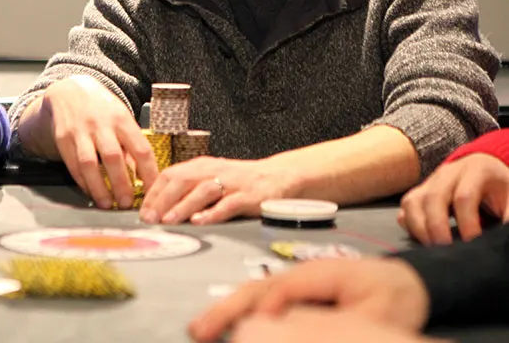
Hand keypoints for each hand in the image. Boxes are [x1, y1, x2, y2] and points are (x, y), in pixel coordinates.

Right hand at [33, 75, 157, 208]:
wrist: (70, 90)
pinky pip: (73, 165)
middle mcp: (102, 124)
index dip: (149, 172)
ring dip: (99, 188)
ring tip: (107, 204)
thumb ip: (130, 144)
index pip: (141, 148)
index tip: (153, 191)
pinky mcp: (63, 138)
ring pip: (90, 164)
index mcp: (123, 119)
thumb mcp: (121, 118)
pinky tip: (90, 193)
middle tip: (127, 204)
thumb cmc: (103, 108)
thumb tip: (141, 176)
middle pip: (114, 157)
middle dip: (121, 184)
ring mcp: (81, 131)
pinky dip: (82, 182)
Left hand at [139, 155, 292, 224]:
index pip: (171, 174)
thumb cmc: (239, 181)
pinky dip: (212, 213)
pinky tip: (200, 222)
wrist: (276, 176)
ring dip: (183, 206)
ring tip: (168, 220)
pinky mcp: (247, 196)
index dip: (154, 192)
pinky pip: (227, 204)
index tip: (142, 210)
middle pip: (183, 180)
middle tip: (150, 218)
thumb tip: (158, 206)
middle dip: (163, 199)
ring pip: (202, 191)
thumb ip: (189, 188)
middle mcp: (214, 170)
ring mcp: (231, 183)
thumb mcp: (211, 178)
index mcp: (202, 165)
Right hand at [188, 257, 429, 341]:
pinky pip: (264, 301)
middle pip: (260, 288)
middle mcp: (304, 273)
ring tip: (201, 328)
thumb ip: (332, 320)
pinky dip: (241, 311)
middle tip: (200, 330)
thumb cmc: (392, 297)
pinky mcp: (298, 293)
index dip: (265, 309)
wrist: (406, 284)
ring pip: (256, 293)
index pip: (284, 288)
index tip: (247, 332)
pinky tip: (225, 323)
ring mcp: (298, 281)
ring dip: (228, 310)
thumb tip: (284, 321)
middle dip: (229, 308)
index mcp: (322, 272)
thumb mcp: (372, 315)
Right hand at [398, 153, 508, 244]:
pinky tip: (423, 240)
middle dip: (438, 229)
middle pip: (433, 198)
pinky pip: (406, 207)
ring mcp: (430, 181)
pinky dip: (410, 225)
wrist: (485, 169)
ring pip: (414, 202)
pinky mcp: (420, 191)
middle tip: (448, 252)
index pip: (464, 197)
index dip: (468, 225)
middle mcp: (448, 172)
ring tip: (434, 249)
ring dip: (420, 229)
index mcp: (475, 170)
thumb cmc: (500, 189)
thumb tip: (504, 243)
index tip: (474, 246)